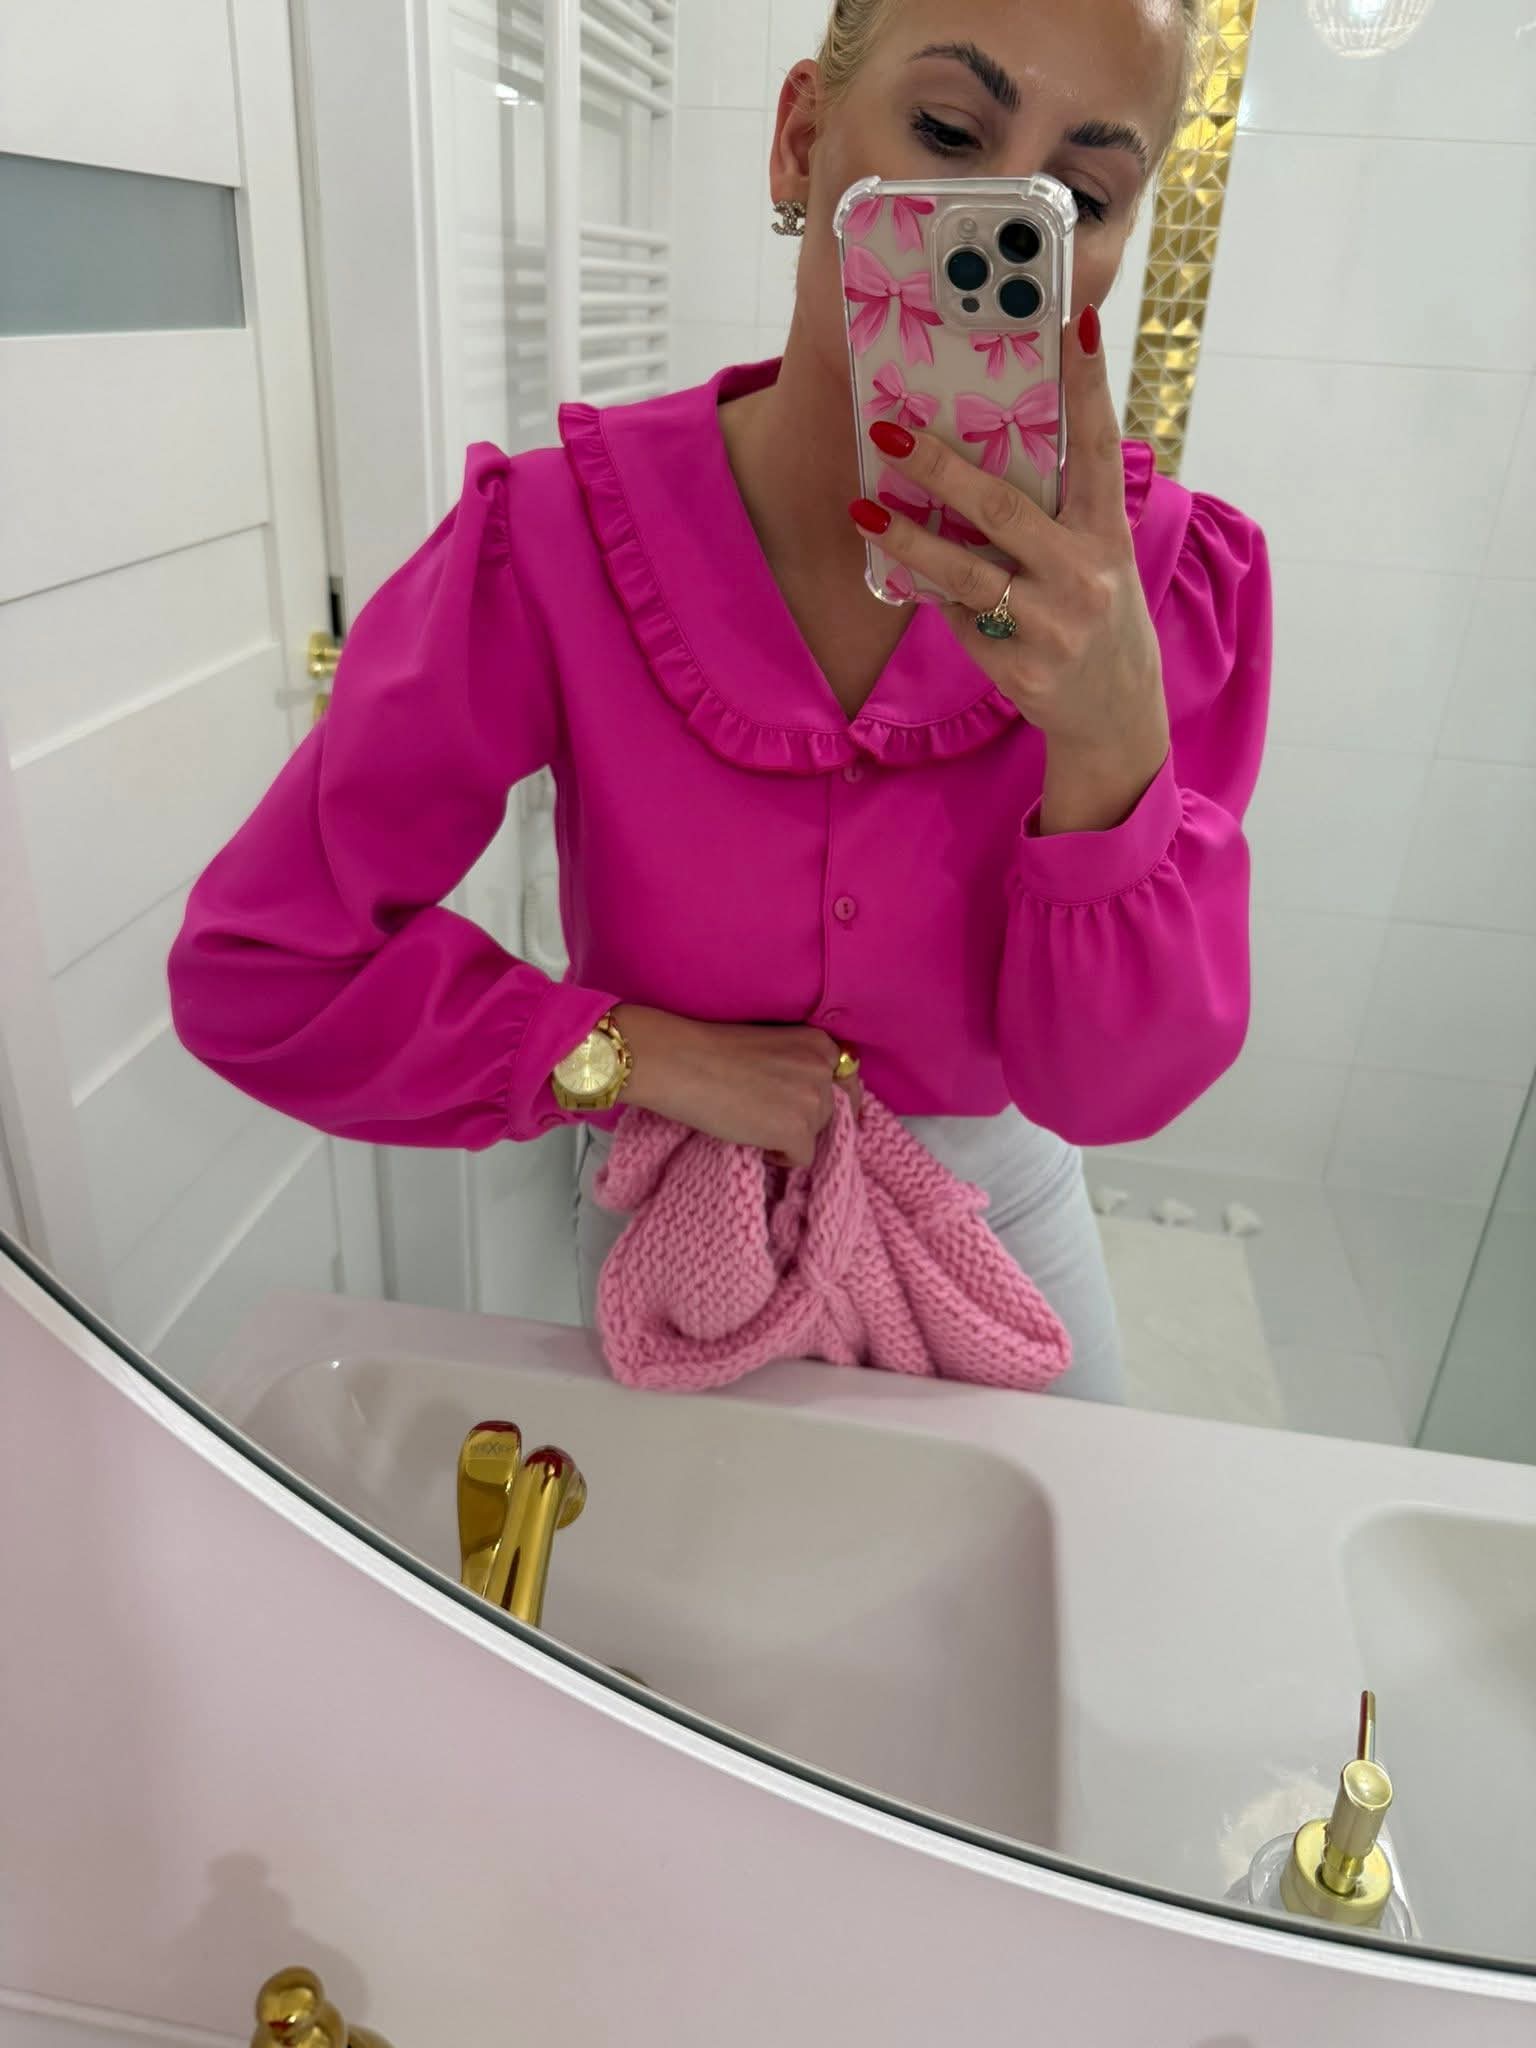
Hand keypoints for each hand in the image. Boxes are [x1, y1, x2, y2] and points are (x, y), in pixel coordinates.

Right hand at [612, 1006, 862, 1165]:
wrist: (680, 1062)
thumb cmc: (713, 1050)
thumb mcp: (773, 1045)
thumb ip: (800, 1065)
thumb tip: (814, 1101)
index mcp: (820, 1043)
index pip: (847, 1082)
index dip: (832, 1102)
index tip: (813, 1115)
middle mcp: (825, 1069)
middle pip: (833, 1112)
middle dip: (805, 1120)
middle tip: (767, 1117)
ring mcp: (814, 1100)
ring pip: (817, 1136)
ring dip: (790, 1137)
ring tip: (753, 1124)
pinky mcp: (797, 1130)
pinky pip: (802, 1158)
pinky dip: (780, 1157)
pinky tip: (753, 1140)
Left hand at [850, 304, 1169, 834]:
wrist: (1115, 715)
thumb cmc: (1094, 613)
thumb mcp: (1096, 556)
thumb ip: (1056, 510)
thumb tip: (979, 447)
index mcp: (1107, 531)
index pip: (1097, 445)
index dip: (1088, 384)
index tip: (1072, 323)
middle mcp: (1085, 573)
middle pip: (1002, 508)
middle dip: (941, 467)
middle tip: (890, 430)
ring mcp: (1051, 623)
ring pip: (965, 572)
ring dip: (907, 538)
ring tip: (862, 507)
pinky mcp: (1020, 666)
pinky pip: (957, 617)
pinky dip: (931, 593)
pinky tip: (905, 574)